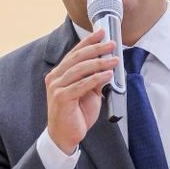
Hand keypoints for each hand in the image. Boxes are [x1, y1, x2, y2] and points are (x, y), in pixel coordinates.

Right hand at [45, 29, 117, 153]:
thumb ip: (94, 79)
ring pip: (80, 69)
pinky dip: (96, 78)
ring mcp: (56, 87)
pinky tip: (108, 75)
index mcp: (59, 73)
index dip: (88, 41)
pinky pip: (81, 85)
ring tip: (114, 59)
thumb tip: (107, 65)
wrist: (64, 136)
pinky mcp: (61, 98)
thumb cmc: (75, 115)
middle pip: (77, 57)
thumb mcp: (88, 93)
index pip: (75, 52)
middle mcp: (55, 77)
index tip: (101, 32)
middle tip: (111, 44)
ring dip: (100, 63)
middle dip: (96, 48)